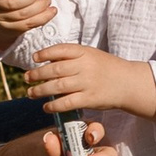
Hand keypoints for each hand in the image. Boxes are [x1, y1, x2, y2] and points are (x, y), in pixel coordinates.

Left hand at [29, 43, 155, 122]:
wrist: (129, 83)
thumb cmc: (107, 68)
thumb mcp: (92, 55)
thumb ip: (73, 56)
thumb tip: (47, 62)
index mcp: (85, 52)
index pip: (61, 49)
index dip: (45, 53)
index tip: (35, 58)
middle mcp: (85, 66)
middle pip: (55, 69)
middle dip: (37, 74)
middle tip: (27, 78)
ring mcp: (87, 83)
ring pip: (57, 86)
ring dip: (40, 90)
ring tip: (31, 93)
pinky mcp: (89, 99)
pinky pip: (67, 102)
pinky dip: (53, 105)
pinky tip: (46, 106)